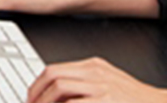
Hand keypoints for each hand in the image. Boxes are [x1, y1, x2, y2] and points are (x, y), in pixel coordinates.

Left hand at [27, 57, 166, 102]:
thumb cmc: (134, 100)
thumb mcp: (108, 85)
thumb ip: (84, 87)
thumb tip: (56, 98)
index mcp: (94, 66)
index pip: (55, 69)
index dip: (38, 86)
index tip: (32, 98)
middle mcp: (95, 73)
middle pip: (53, 76)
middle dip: (37, 94)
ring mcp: (101, 87)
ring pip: (60, 88)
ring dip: (45, 102)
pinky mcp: (106, 100)